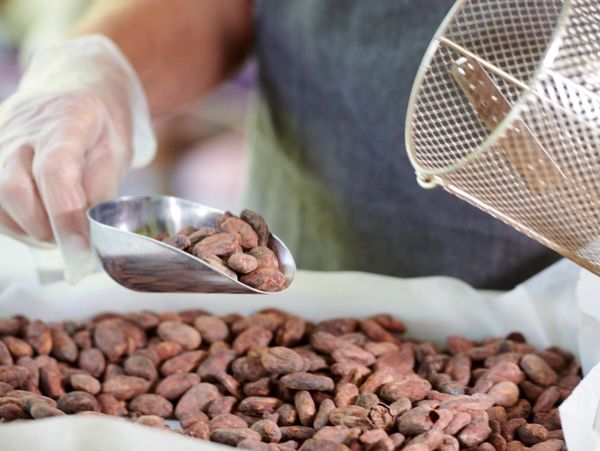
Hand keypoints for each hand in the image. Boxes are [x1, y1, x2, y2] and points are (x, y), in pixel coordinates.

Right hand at [0, 35, 155, 282]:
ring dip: (27, 227)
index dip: (66, 216)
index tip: (81, 247)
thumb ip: (102, 190)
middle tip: (73, 240)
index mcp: (67, 119)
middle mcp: (22, 127)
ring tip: (59, 229)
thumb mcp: (117, 151)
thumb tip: (91, 233)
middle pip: (15, 189)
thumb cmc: (102, 122)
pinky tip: (38, 220)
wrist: (76, 84)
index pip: (55, 173)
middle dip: (44, 228)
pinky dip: (14, 220)